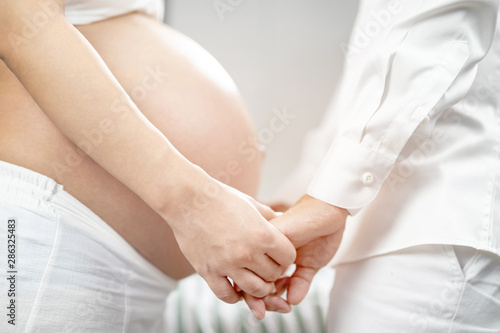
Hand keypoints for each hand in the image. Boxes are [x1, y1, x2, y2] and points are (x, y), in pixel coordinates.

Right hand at [164, 174, 296, 303]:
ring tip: (255, 280)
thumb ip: (270, 216)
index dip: (285, 257)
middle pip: (273, 275)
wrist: (187, 199)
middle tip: (266, 267)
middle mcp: (248, 252)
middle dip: (273, 272)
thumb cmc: (221, 198)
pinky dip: (234, 296)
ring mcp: (227, 264)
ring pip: (255, 290)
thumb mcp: (252, 204)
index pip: (288, 258)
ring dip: (258, 288)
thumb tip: (285, 218)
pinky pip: (227, 295)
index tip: (278, 254)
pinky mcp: (208, 272)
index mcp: (263, 234)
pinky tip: (235, 288)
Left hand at [242, 194, 346, 316]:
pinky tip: (283, 283)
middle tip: (282, 308)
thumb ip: (300, 282)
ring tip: (283, 303)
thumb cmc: (320, 233)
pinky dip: (274, 279)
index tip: (282, 307)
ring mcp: (264, 241)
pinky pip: (266, 262)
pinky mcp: (271, 235)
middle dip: (265, 301)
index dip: (266, 299)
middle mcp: (262, 248)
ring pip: (255, 274)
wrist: (329, 209)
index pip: (258, 281)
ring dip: (269, 295)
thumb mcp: (311, 265)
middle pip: (252, 280)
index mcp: (268, 255)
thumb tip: (292, 303)